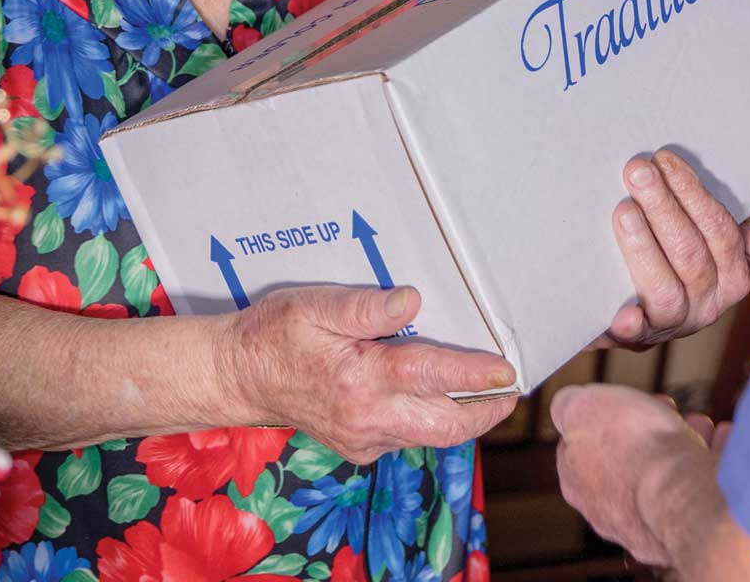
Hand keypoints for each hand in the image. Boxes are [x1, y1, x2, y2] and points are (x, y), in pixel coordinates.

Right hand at [220, 284, 518, 463]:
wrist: (239, 377)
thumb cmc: (275, 335)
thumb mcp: (313, 306)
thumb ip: (364, 306)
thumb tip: (411, 300)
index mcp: (360, 379)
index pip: (433, 377)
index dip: (476, 374)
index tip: (509, 370)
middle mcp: (367, 417)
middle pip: (445, 426)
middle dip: (485, 411)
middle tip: (511, 390)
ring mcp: (364, 439)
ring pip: (429, 436)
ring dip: (461, 418)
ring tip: (485, 392)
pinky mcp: (359, 448)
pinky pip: (406, 438)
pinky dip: (429, 421)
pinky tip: (436, 398)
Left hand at [550, 383, 721, 567]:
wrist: (683, 493)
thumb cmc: (632, 449)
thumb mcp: (581, 405)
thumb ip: (567, 405)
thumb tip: (566, 404)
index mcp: (578, 483)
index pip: (579, 446)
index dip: (603, 415)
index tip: (623, 401)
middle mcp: (610, 510)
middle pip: (629, 459)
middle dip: (649, 429)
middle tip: (665, 409)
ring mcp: (650, 521)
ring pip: (668, 473)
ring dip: (685, 443)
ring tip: (699, 423)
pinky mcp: (690, 525)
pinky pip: (702, 487)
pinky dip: (713, 461)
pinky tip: (723, 440)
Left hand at [604, 150, 749, 347]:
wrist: (636, 312)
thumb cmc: (683, 263)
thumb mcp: (726, 247)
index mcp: (734, 275)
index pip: (721, 231)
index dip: (693, 195)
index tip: (668, 159)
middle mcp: (710, 302)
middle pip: (690, 253)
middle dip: (662, 207)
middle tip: (637, 170)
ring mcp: (675, 323)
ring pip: (666, 289)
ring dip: (643, 248)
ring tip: (623, 211)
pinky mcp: (639, 339)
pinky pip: (637, 335)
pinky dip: (630, 324)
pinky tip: (621, 314)